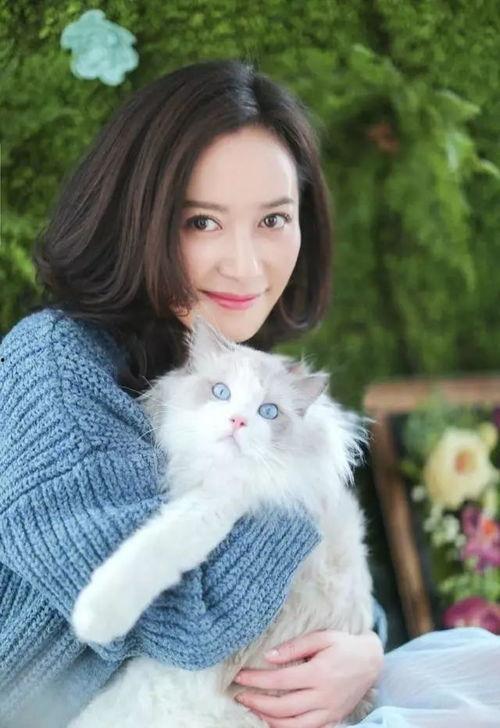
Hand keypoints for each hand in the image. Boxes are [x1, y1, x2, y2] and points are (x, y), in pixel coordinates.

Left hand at [233, 629, 382, 727]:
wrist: (371, 661)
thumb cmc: (344, 645)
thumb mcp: (321, 638)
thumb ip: (294, 647)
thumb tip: (268, 657)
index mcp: (318, 673)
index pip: (279, 680)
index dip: (256, 680)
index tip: (239, 676)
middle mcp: (323, 696)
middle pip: (282, 707)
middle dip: (256, 703)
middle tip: (239, 695)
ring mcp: (328, 711)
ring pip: (292, 726)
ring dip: (268, 720)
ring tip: (252, 709)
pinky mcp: (332, 719)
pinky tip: (273, 721)